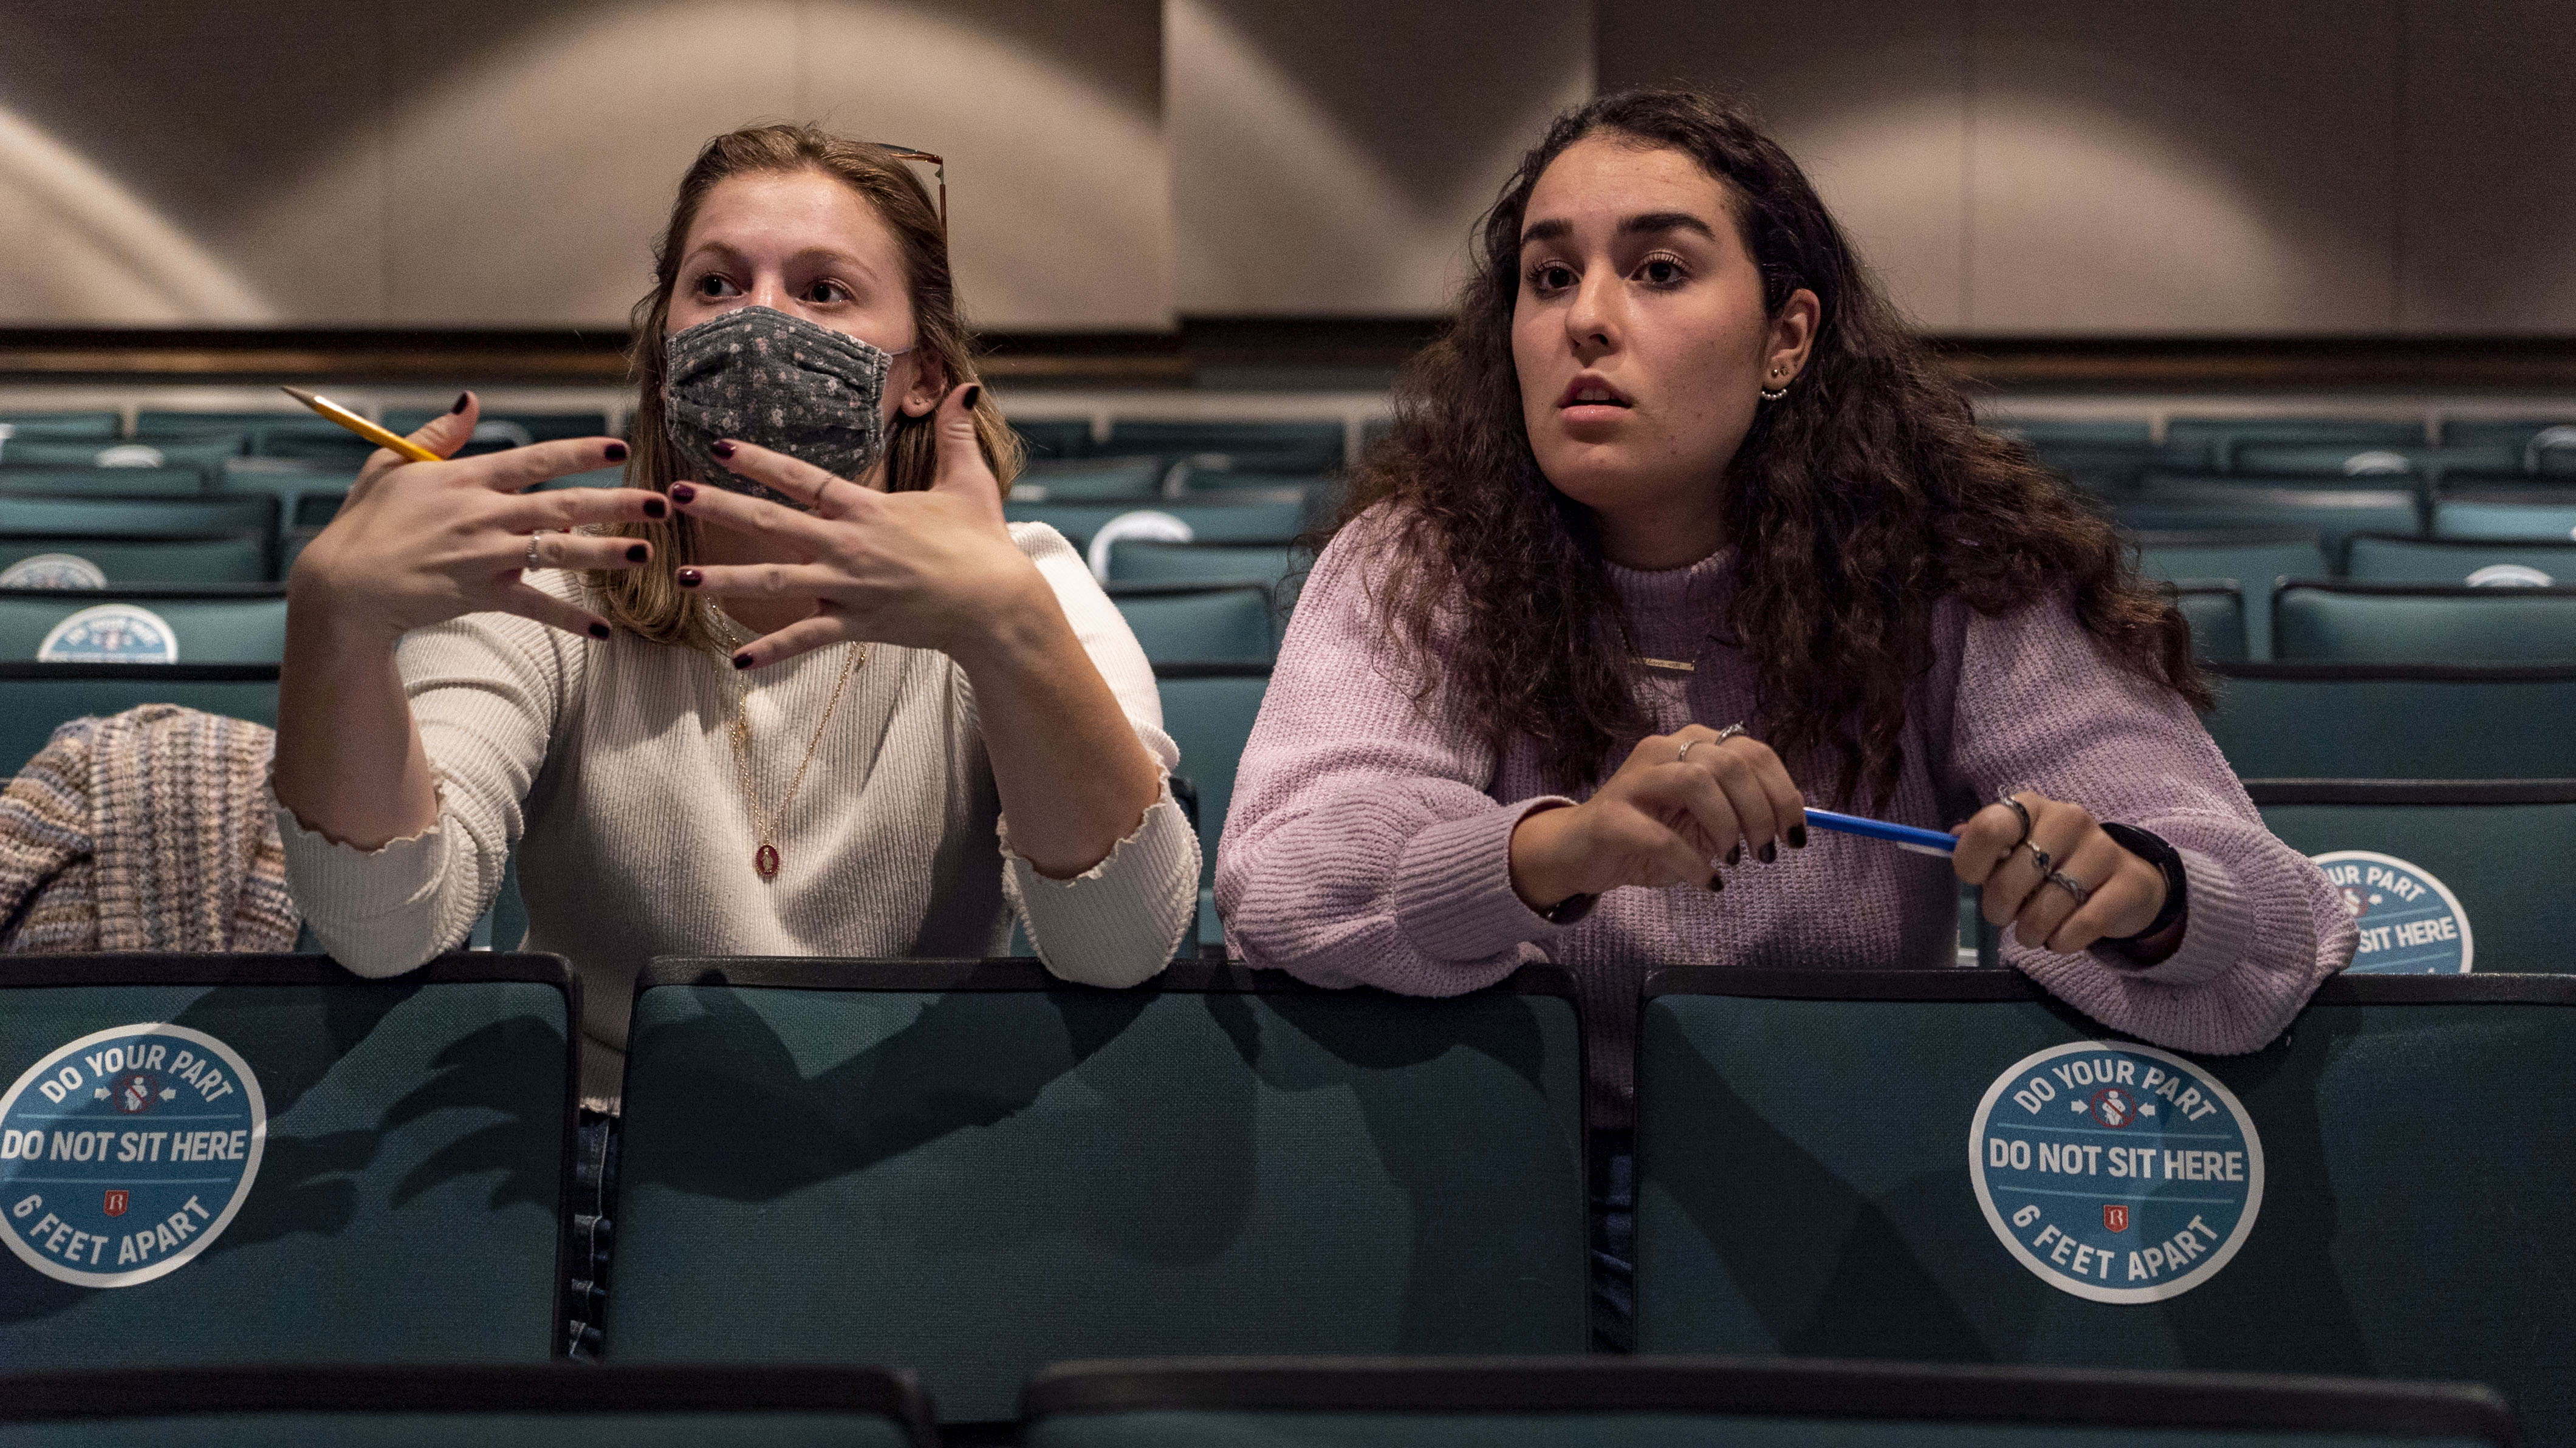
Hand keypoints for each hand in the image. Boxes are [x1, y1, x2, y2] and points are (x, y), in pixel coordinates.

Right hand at [287, 392, 668, 641]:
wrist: (343, 586)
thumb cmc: (367, 523)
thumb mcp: (393, 466)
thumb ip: (438, 435)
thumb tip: (470, 398)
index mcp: (466, 479)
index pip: (536, 459)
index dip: (580, 452)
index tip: (621, 448)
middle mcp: (482, 515)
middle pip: (562, 505)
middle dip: (616, 504)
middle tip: (662, 504)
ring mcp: (484, 556)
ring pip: (558, 553)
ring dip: (605, 555)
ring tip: (647, 554)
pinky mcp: (480, 594)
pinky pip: (533, 607)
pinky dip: (567, 620)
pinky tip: (603, 631)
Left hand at [664, 383, 1046, 667]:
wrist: (999, 607)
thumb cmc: (985, 545)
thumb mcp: (971, 484)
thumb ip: (958, 434)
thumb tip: (967, 385)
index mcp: (868, 509)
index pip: (802, 478)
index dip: (759, 459)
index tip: (720, 443)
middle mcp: (849, 546)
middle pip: (771, 523)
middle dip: (721, 506)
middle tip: (675, 494)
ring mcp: (849, 588)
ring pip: (774, 582)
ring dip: (724, 579)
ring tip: (682, 575)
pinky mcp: (856, 624)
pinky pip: (805, 637)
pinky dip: (771, 650)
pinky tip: (737, 659)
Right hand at [1508, 724, 1805, 909]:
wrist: (1579, 853)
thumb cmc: (1648, 836)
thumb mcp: (1703, 823)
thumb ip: (1741, 812)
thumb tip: (1791, 822)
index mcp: (1692, 744)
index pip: (1752, 752)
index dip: (1784, 793)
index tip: (1795, 834)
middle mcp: (1664, 750)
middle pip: (1730, 763)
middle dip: (1760, 812)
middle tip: (1765, 853)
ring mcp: (1634, 779)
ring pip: (1697, 781)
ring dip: (1727, 825)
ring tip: (1735, 859)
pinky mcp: (1611, 815)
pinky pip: (1661, 837)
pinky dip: (1692, 863)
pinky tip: (1706, 881)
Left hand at [1954, 791, 2168, 952]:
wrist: (2125, 881)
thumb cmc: (2057, 865)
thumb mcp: (2019, 848)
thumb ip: (1986, 845)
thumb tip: (1952, 837)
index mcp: (2031, 807)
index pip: (1988, 829)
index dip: (1971, 864)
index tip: (1976, 880)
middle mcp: (2068, 820)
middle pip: (2009, 880)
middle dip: (1999, 910)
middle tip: (2008, 914)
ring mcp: (2102, 850)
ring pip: (2044, 910)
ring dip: (2030, 932)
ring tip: (2034, 929)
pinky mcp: (2128, 884)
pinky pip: (2080, 927)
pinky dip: (2062, 942)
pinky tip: (2063, 936)